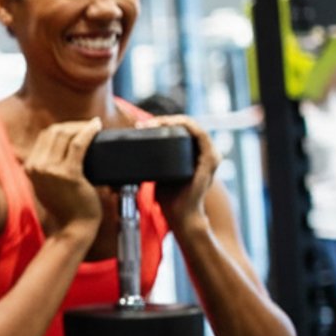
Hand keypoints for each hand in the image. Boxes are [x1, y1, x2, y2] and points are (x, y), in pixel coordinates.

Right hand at [25, 118, 103, 239]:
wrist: (73, 227)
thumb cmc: (65, 206)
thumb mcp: (47, 184)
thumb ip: (46, 168)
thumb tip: (60, 147)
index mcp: (30, 167)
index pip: (44, 137)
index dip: (61, 128)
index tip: (76, 128)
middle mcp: (37, 166)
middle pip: (54, 132)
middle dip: (72, 125)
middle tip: (88, 125)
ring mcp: (50, 170)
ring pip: (65, 135)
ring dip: (81, 126)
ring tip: (93, 126)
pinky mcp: (68, 174)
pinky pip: (79, 145)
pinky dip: (89, 132)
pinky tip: (97, 127)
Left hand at [145, 114, 216, 237]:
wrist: (180, 215)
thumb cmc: (168, 196)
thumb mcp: (158, 173)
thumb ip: (150, 163)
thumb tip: (125, 154)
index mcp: (193, 153)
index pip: (180, 129)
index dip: (161, 123)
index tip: (140, 126)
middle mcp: (204, 152)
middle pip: (184, 126)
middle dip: (163, 120)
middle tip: (142, 125)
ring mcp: (210, 155)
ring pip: (192, 126)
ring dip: (172, 121)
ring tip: (151, 124)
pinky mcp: (210, 160)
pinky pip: (200, 135)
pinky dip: (185, 125)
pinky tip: (170, 124)